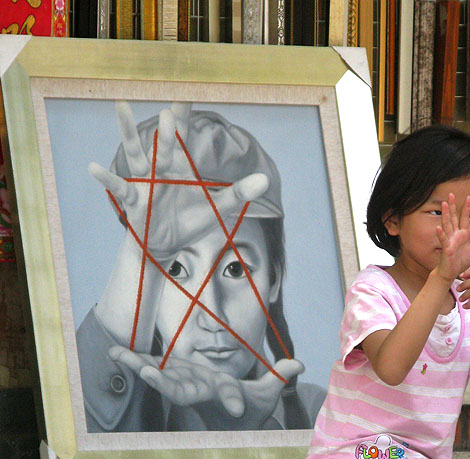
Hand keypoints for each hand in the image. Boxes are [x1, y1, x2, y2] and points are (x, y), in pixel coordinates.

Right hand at [89, 102, 268, 258]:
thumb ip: (239, 193)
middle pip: (164, 143)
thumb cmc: (191, 221)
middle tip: (170, 111)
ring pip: (137, 153)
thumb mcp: (219, 208)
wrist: (167, 244)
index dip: (185, 116)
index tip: (186, 92)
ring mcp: (145, 181)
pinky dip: (106, 178)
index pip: (185, 137)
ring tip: (120, 106)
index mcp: (182, 166)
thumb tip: (265, 180)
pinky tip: (93, 167)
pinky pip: (119, 186)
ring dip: (129, 132)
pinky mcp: (133, 199)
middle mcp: (162, 168)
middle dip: (168, 130)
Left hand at [108, 346, 304, 426]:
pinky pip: (153, 369)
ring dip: (138, 367)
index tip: (234, 410)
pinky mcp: (175, 378)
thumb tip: (299, 365)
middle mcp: (200, 394)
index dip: (230, 399)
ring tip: (118, 355)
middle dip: (165, 383)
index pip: (227, 396)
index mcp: (223, 396)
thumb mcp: (268, 394)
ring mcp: (184, 386)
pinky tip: (115, 351)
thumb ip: (280, 377)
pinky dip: (135, 362)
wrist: (231, 424)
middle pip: (181, 390)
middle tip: (148, 375)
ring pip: (160, 378)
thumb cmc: (252, 408)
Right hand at [435, 193, 469, 283]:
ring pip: (447, 225)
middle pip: (453, 218)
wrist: (450, 273)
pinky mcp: (446, 249)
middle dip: (452, 206)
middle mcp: (454, 235)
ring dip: (445, 215)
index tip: (468, 197)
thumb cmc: (460, 262)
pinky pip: (443, 240)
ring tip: (443, 204)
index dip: (466, 208)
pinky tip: (438, 227)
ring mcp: (449, 241)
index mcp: (462, 235)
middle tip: (450, 194)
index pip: (464, 219)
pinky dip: (441, 234)